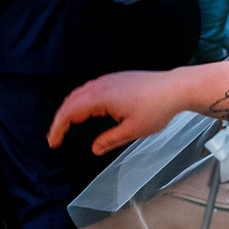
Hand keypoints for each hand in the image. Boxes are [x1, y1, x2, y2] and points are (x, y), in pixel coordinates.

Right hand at [49, 70, 185, 155]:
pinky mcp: (115, 80)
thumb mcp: (133, 130)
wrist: (176, 88)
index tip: (53, 142)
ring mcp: (108, 80)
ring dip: (69, 110)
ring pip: (79, 94)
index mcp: (101, 97)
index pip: (70, 112)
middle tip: (55, 137)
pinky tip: (84, 111)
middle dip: (60, 120)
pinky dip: (80, 101)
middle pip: (70, 101)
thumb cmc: (158, 107)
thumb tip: (95, 149)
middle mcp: (101, 85)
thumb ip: (111, 140)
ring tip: (66, 127)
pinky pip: (90, 89)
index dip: (57, 128)